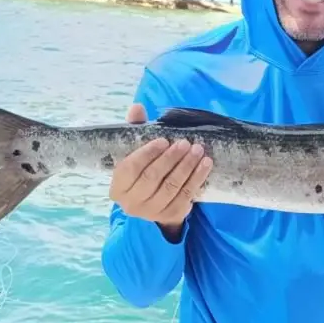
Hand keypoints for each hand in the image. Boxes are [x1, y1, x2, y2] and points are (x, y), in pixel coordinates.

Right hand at [108, 103, 212, 237]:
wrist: (154, 203)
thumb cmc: (143, 172)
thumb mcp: (136, 153)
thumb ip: (136, 130)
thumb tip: (137, 107)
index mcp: (118, 187)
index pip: (130, 168)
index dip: (147, 153)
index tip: (163, 140)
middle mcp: (131, 203)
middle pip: (152, 178)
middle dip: (171, 158)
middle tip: (185, 143)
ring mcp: (152, 212)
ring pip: (171, 187)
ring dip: (187, 167)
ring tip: (198, 150)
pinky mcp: (172, 215)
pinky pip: (186, 195)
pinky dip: (197, 179)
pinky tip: (205, 165)